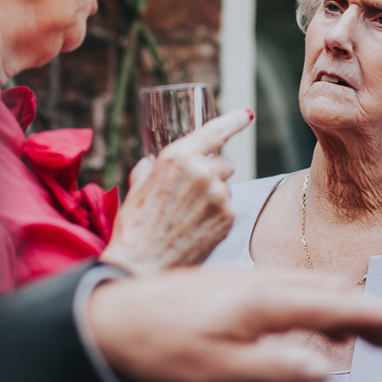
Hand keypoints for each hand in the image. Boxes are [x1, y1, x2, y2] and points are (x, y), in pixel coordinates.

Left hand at [86, 266, 381, 381]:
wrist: (105, 322)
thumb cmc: (159, 351)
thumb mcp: (219, 370)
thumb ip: (275, 366)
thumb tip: (327, 366)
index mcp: (261, 302)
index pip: (330, 306)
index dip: (369, 317)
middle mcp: (256, 283)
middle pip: (325, 292)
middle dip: (364, 311)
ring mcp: (240, 281)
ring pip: (304, 286)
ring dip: (338, 305)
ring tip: (362, 327)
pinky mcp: (225, 286)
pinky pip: (283, 286)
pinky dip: (310, 300)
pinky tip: (306, 313)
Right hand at [101, 108, 252, 274]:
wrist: (141, 266)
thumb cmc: (133, 228)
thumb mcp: (136, 189)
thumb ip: (148, 169)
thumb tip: (152, 161)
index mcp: (178, 157)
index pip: (214, 131)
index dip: (233, 120)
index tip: (247, 114)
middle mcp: (202, 172)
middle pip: (224, 162)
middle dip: (213, 171)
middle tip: (193, 191)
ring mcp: (218, 195)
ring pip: (227, 186)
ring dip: (214, 194)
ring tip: (189, 215)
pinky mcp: (227, 218)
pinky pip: (228, 207)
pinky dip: (217, 214)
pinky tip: (196, 227)